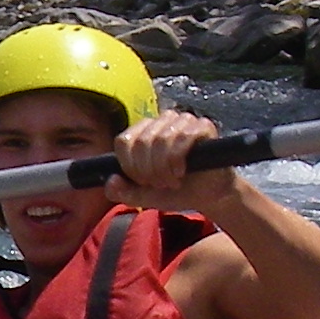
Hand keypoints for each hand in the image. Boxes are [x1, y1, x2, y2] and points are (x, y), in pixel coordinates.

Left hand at [105, 110, 233, 209]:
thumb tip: (112, 180)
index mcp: (144, 132)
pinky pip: (185, 136)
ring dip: (165, 167)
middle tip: (161, 183)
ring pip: (162, 138)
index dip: (130, 165)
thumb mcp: (144, 197)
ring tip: (173, 180)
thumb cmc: (176, 191)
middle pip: (142, 142)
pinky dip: (179, 159)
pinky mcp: (204, 127)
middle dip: (149, 170)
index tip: (142, 181)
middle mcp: (162, 122)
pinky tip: (183, 171)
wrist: (207, 196)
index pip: (124, 141)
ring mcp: (184, 121)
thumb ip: (123, 192)